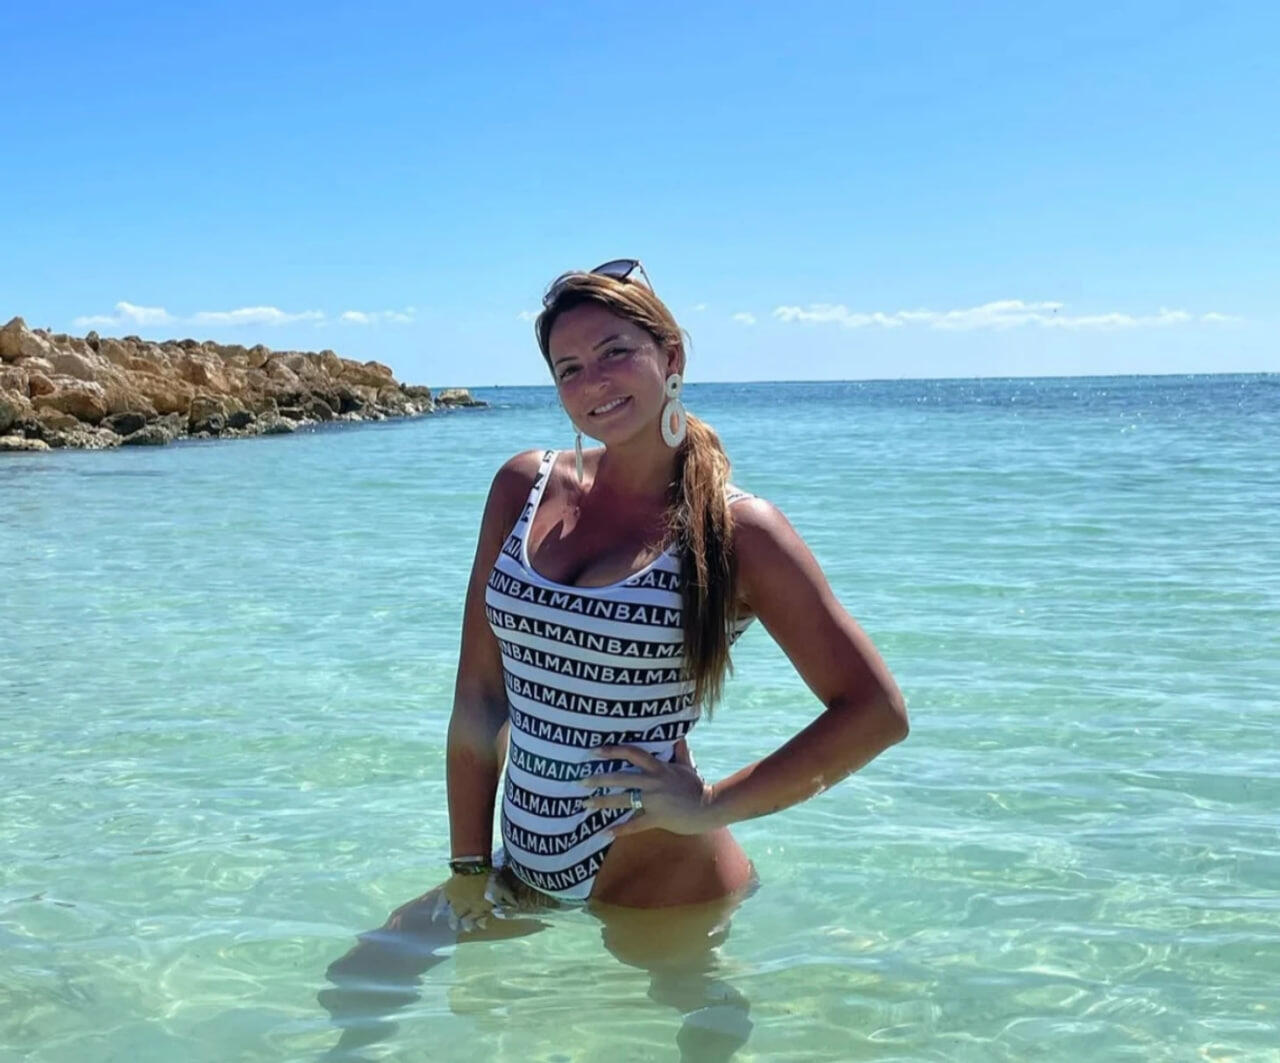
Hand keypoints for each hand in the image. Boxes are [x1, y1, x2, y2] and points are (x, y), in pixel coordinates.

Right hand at [432, 870, 518, 931]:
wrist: (474, 865)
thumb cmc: (490, 876)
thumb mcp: (503, 888)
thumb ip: (508, 898)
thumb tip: (516, 905)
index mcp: (481, 907)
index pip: (479, 919)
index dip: (479, 923)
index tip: (480, 925)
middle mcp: (468, 908)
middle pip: (465, 919)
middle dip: (465, 925)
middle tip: (465, 929)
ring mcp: (456, 901)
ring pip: (453, 914)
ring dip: (453, 921)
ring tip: (452, 926)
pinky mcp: (448, 892)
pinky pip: (441, 903)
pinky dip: (438, 910)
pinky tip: (434, 917)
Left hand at [578, 743, 718, 838]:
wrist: (709, 807)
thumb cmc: (698, 786)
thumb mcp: (688, 766)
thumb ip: (681, 751)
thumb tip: (679, 736)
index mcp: (658, 768)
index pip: (632, 753)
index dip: (613, 750)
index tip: (595, 751)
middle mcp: (653, 782)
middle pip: (621, 777)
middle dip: (599, 778)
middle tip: (580, 780)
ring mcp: (653, 800)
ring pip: (622, 800)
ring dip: (602, 802)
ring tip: (585, 804)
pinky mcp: (656, 818)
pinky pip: (634, 824)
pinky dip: (619, 829)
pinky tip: (605, 833)